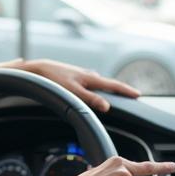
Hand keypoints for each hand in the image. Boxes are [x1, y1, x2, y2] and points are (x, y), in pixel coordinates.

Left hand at [22, 59, 139, 113]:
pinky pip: (90, 82)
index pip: (113, 85)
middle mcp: (88, 75)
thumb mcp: (72, 92)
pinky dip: (96, 87)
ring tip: (115, 93)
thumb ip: (90, 99)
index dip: (126, 90)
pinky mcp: (74, 76)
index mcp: (90, 78)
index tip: (137, 94)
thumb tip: (107, 106)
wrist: (37, 69)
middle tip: (131, 94)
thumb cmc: (53, 80)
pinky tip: (92, 88)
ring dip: (108, 87)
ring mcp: (81, 75)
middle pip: (108, 83)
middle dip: (119, 89)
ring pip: (98, 82)